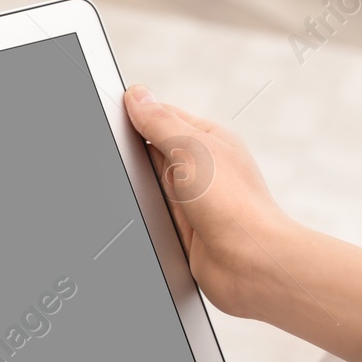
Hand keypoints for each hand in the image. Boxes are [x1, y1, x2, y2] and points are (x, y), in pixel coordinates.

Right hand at [123, 85, 361, 361]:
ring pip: (148, 182)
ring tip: (130, 187)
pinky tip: (137, 212)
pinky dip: (142, 213)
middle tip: (115, 153)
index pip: (163, 115)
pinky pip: (151, 213)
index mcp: (208, 139)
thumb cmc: (236, 207)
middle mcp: (201, 167)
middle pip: (152, 149)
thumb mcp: (192, 150)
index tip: (110, 114)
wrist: (251, 266)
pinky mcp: (182, 228)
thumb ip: (160, 122)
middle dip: (132, 152)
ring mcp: (191, 199)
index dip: (136, 113)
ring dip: (137, 186)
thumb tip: (137, 95)